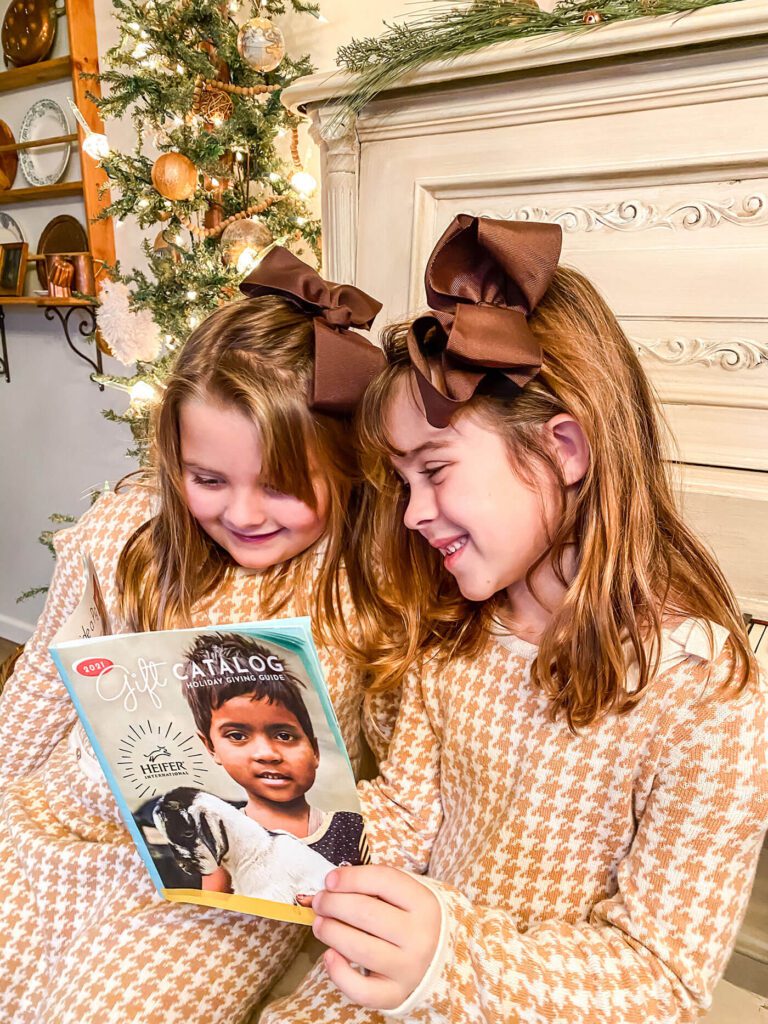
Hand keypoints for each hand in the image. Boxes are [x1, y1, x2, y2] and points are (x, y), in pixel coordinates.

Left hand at [311, 865, 440, 1009]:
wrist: (435, 958)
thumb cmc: (408, 919)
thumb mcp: (402, 895)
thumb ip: (372, 886)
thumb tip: (331, 884)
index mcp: (424, 903)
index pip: (383, 881)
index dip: (351, 878)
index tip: (329, 880)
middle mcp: (420, 936)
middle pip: (366, 914)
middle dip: (334, 904)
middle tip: (319, 902)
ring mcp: (409, 968)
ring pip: (360, 949)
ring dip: (331, 932)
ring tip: (319, 924)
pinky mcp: (395, 995)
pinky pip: (362, 990)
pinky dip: (339, 973)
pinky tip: (329, 955)